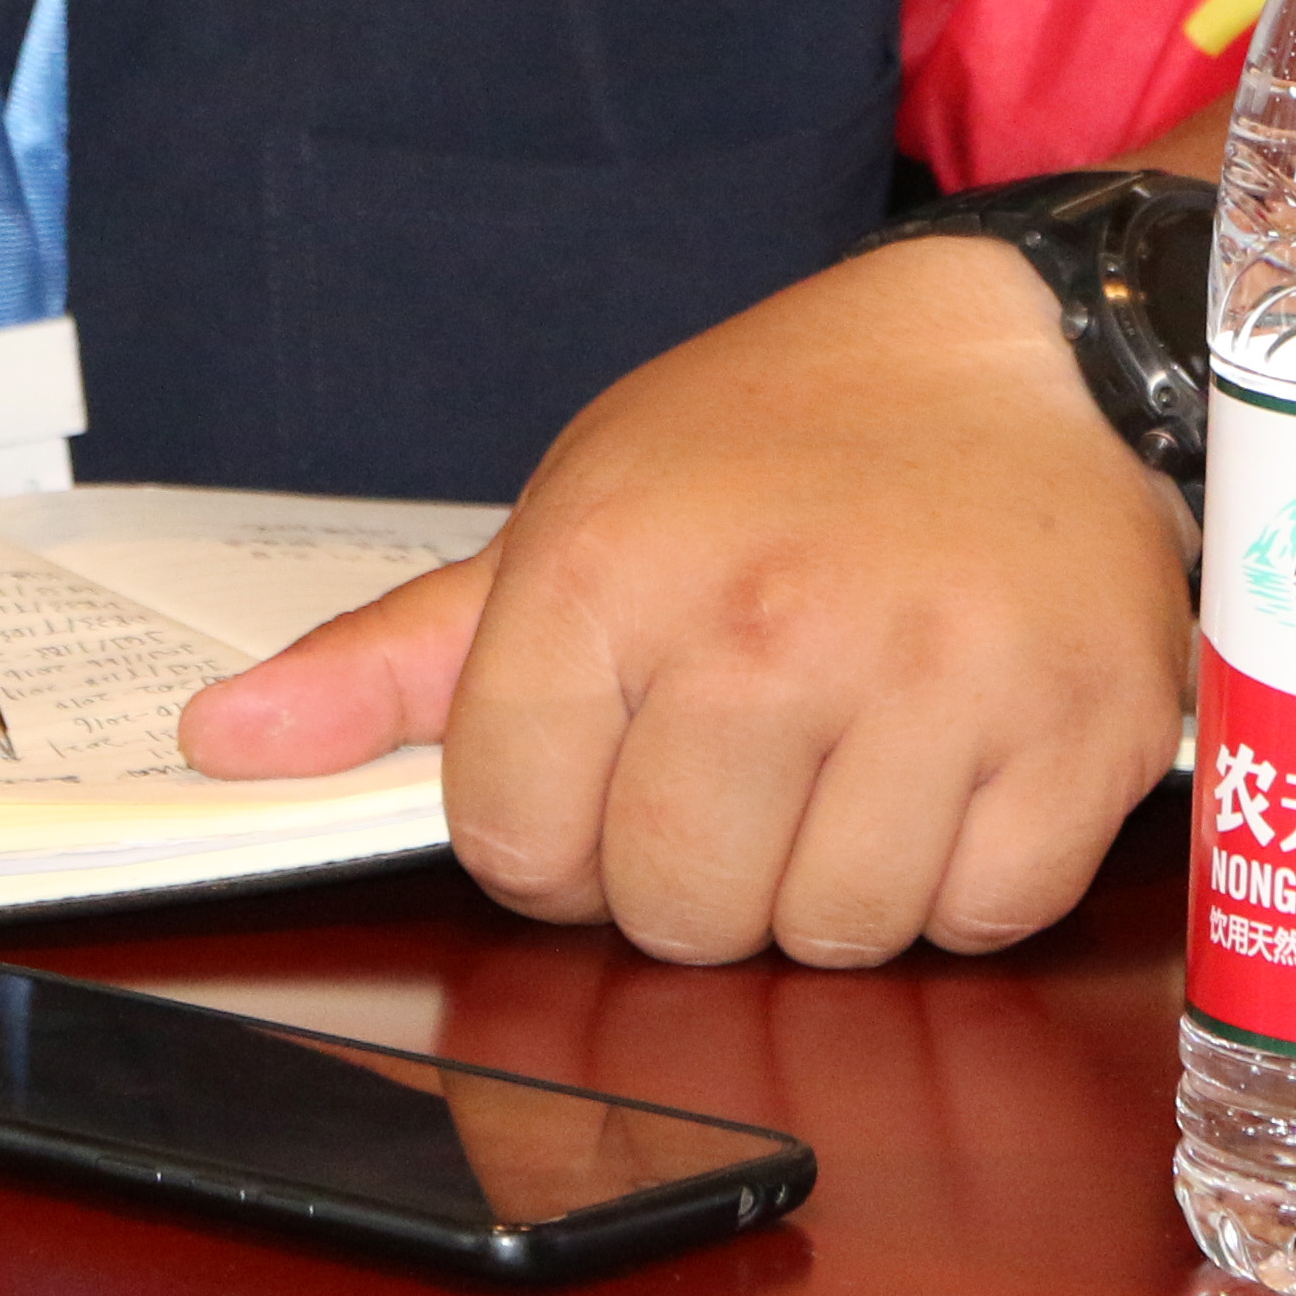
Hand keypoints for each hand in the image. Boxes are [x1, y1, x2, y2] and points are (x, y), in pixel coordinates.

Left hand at [177, 239, 1188, 965]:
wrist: (1022, 355)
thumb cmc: (776, 443)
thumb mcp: (573, 517)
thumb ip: (394, 660)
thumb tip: (217, 743)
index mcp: (606, 570)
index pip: (512, 838)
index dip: (547, 830)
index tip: (602, 762)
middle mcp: (765, 626)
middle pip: (673, 912)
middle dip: (689, 870)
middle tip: (738, 756)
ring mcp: (933, 682)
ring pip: (829, 939)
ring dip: (828, 879)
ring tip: (846, 747)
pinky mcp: (1078, 736)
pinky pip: (977, 922)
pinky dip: (959, 876)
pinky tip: (949, 758)